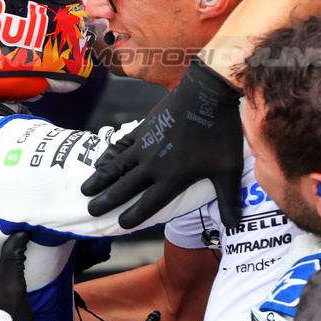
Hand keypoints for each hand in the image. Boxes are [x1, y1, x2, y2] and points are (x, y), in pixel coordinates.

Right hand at [82, 57, 245, 228]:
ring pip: (116, 167)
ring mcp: (144, 145)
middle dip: (106, 201)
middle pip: (124, 188)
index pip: (147, 205)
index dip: (132, 217)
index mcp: (172, 179)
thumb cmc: (220, 133)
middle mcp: (152, 165)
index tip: (120, 224)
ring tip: (85, 189)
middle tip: (91, 210)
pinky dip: (108, 154)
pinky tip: (99, 160)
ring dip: (100, 179)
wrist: (207, 93)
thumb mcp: (228, 170)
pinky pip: (120, 144)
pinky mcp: (143, 127)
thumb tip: (235, 226)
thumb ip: (229, 199)